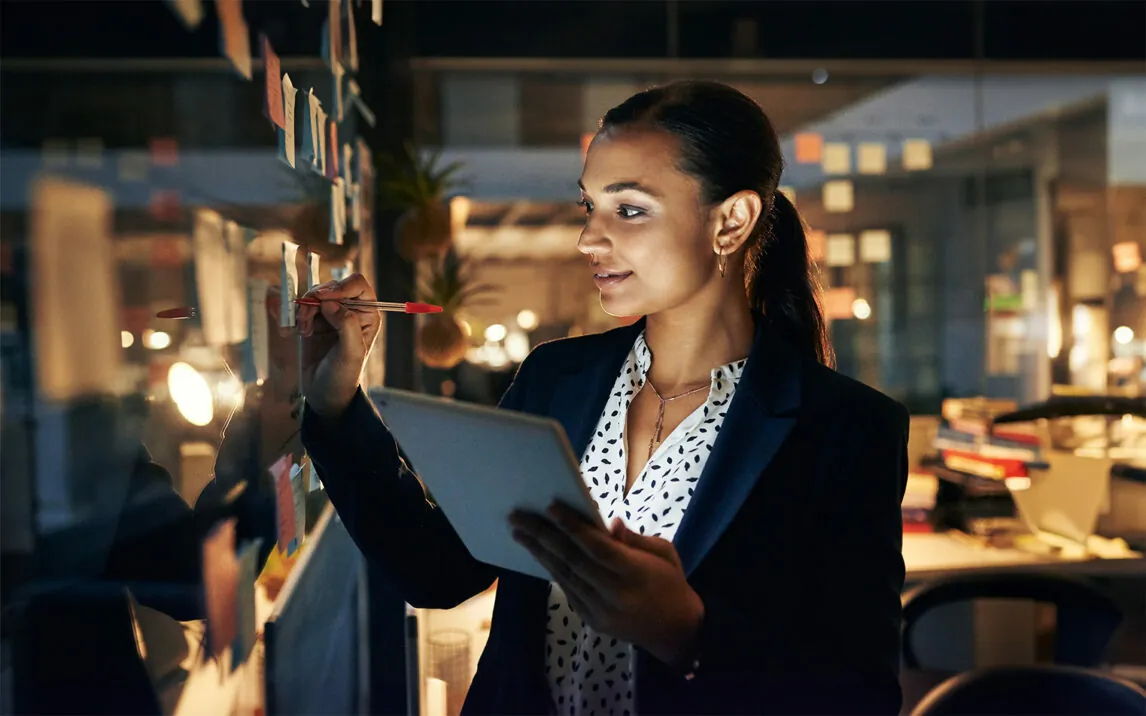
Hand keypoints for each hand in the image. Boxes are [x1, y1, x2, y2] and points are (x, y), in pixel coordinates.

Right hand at [296, 273, 381, 417]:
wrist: (323, 393)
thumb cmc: (343, 376)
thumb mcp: (351, 353)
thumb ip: (347, 325)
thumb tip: (332, 303)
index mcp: (367, 314)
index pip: (357, 285)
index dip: (340, 286)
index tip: (323, 297)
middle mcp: (350, 310)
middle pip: (332, 286)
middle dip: (316, 299)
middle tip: (305, 317)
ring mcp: (331, 314)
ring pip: (314, 294)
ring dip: (304, 309)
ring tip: (303, 331)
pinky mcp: (313, 320)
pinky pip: (301, 306)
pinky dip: (296, 316)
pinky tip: (297, 333)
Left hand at [509, 503, 703, 668]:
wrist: (676, 632)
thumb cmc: (671, 584)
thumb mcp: (665, 554)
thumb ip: (635, 539)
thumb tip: (608, 524)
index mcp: (637, 573)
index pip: (597, 547)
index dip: (572, 526)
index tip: (550, 506)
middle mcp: (615, 594)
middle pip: (573, 560)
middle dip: (543, 536)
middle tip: (518, 516)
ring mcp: (601, 611)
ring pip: (564, 576)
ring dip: (539, 552)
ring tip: (519, 532)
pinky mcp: (592, 620)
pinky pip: (568, 590)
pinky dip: (552, 569)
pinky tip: (538, 553)